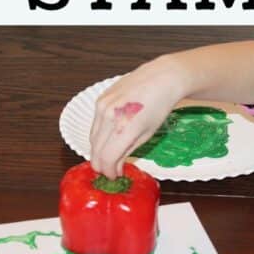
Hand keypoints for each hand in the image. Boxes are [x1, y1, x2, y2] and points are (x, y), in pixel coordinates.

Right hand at [89, 57, 188, 178]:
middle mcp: (110, 116)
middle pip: (95, 150)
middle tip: (110, 170)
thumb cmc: (159, 106)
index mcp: (125, 127)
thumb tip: (115, 167)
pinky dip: (99, 135)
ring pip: (92, 138)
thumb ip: (127, 151)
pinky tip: (109, 138)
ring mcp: (102, 106)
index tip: (115, 176)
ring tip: (110, 155)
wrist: (161, 77)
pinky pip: (94, 124)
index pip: (107, 159)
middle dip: (102, 164)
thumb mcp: (147, 134)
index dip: (109, 172)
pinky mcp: (99, 99)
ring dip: (98, 150)